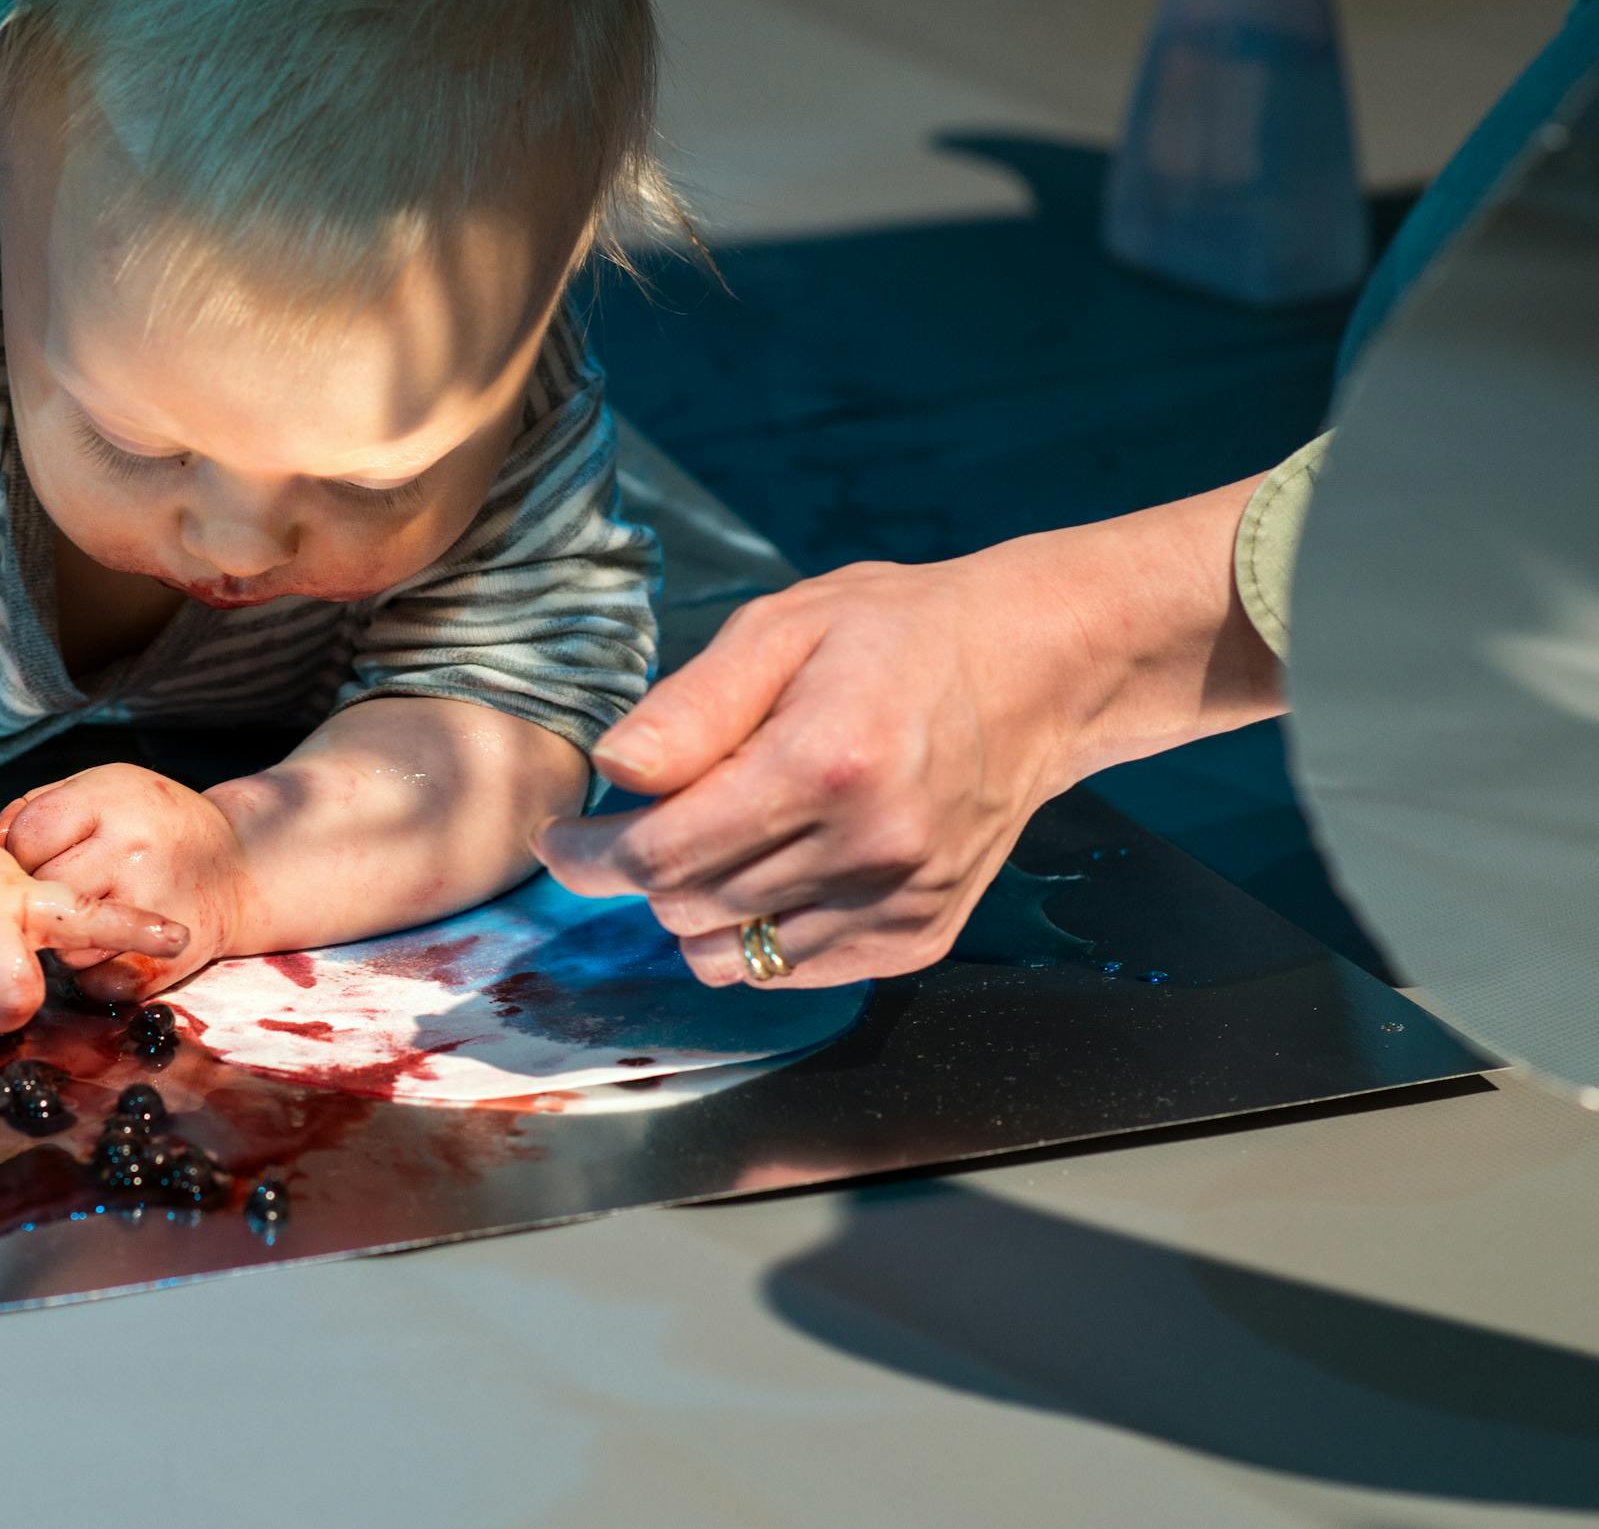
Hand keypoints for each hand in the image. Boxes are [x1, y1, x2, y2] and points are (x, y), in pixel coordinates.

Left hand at [0, 764, 258, 1001]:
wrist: (241, 866)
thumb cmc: (153, 823)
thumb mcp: (102, 789)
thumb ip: (36, 810)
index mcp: (113, 801)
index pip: (27, 836)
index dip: (21, 852)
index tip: (38, 857)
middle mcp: (133, 854)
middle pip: (42, 893)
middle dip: (40, 898)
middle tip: (63, 890)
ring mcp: (151, 911)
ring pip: (64, 945)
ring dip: (65, 940)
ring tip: (92, 916)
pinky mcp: (164, 962)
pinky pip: (96, 981)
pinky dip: (93, 972)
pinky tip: (110, 946)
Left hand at [533, 481, 1281, 987]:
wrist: (1037, 673)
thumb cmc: (896, 636)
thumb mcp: (783, 627)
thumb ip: (691, 707)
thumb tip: (613, 773)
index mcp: (825, 764)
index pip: (662, 853)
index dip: (590, 857)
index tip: (561, 839)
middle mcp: (869, 850)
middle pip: (688, 910)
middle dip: (640, 875)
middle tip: (639, 824)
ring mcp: (901, 904)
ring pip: (734, 958)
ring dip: (695, 913)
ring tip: (712, 844)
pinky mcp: (921, 938)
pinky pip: (792, 973)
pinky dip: (758, 936)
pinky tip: (775, 871)